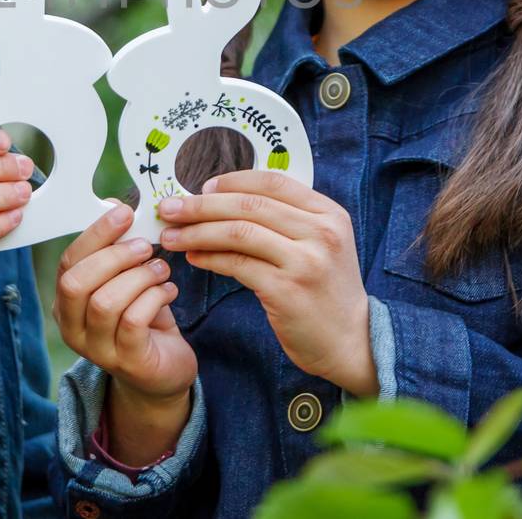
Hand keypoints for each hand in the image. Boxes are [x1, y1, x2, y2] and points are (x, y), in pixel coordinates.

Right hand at [54, 203, 196, 464]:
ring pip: (105, 302)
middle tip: (146, 246)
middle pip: (76, 283)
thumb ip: (118, 249)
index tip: (125, 212)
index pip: (68, 263)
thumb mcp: (126, 281)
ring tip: (161, 269)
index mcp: (66, 303)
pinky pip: (133, 322)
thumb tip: (117, 205)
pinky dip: (154, 297)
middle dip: (113, 256)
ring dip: (138, 277)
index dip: (95, 235)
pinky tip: (169, 290)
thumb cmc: (142, 317)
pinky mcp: (126, 361)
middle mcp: (72, 328)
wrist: (162, 371)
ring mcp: (96, 349)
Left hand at [158, 170, 376, 395]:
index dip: (233, 181)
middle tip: (170, 208)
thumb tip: (224, 198)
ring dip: (198, 231)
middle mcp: (321, 232)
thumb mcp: (320, 244)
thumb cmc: (325, 290)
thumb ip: (286, 220)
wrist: (352, 341)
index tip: (202, 187)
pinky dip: (210, 257)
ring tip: (171, 236)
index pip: (273, 181)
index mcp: (329, 213)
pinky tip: (193, 257)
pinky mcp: (287, 290)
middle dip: (202, 205)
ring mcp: (305, 261)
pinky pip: (237, 265)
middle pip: (249, 204)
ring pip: (238, 232)